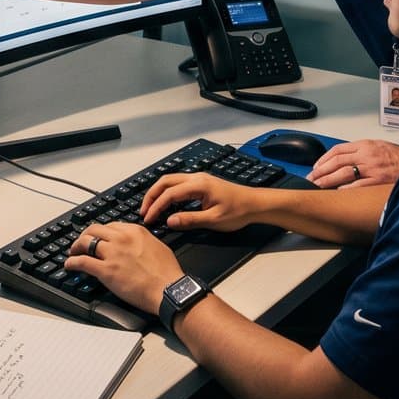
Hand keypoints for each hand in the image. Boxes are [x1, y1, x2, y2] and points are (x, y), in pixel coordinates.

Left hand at [62, 222, 181, 313]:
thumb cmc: (167, 273)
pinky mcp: (106, 270)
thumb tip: (136, 245)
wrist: (168, 289)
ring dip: (76, 247)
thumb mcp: (157, 246)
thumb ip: (143, 241)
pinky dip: (72, 262)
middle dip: (85, 235)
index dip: (101, 232)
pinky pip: (82, 262)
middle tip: (81, 242)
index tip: (98, 237)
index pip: (110, 225)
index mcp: (135, 231)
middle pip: (94, 229)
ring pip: (85, 242)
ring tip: (73, 252)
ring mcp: (112, 253)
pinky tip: (69, 265)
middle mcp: (121, 238)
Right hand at [140, 173, 260, 232]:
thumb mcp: (213, 220)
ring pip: (171, 181)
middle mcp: (196, 178)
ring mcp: (199, 179)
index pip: (169, 194)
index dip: (156, 206)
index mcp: (198, 185)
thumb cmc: (238, 211)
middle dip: (151, 196)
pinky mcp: (202, 183)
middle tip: (143, 211)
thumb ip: (190, 220)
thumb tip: (169, 221)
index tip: (148, 219)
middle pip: (165, 181)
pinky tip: (167, 205)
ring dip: (159, 193)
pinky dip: (168, 192)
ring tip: (151, 208)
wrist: (255, 204)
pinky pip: (179, 184)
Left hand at [307, 140, 398, 188]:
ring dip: (328, 180)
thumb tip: (340, 161)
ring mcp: (371, 168)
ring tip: (318, 186)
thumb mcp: (376, 146)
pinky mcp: (378, 181)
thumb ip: (359, 151)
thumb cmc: (396, 156)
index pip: (337, 150)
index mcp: (364, 145)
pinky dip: (345, 189)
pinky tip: (337, 193)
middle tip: (311, 178)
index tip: (316, 167)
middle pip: (337, 162)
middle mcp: (366, 155)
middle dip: (321, 171)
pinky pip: (357, 186)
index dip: (323, 159)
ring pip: (343, 173)